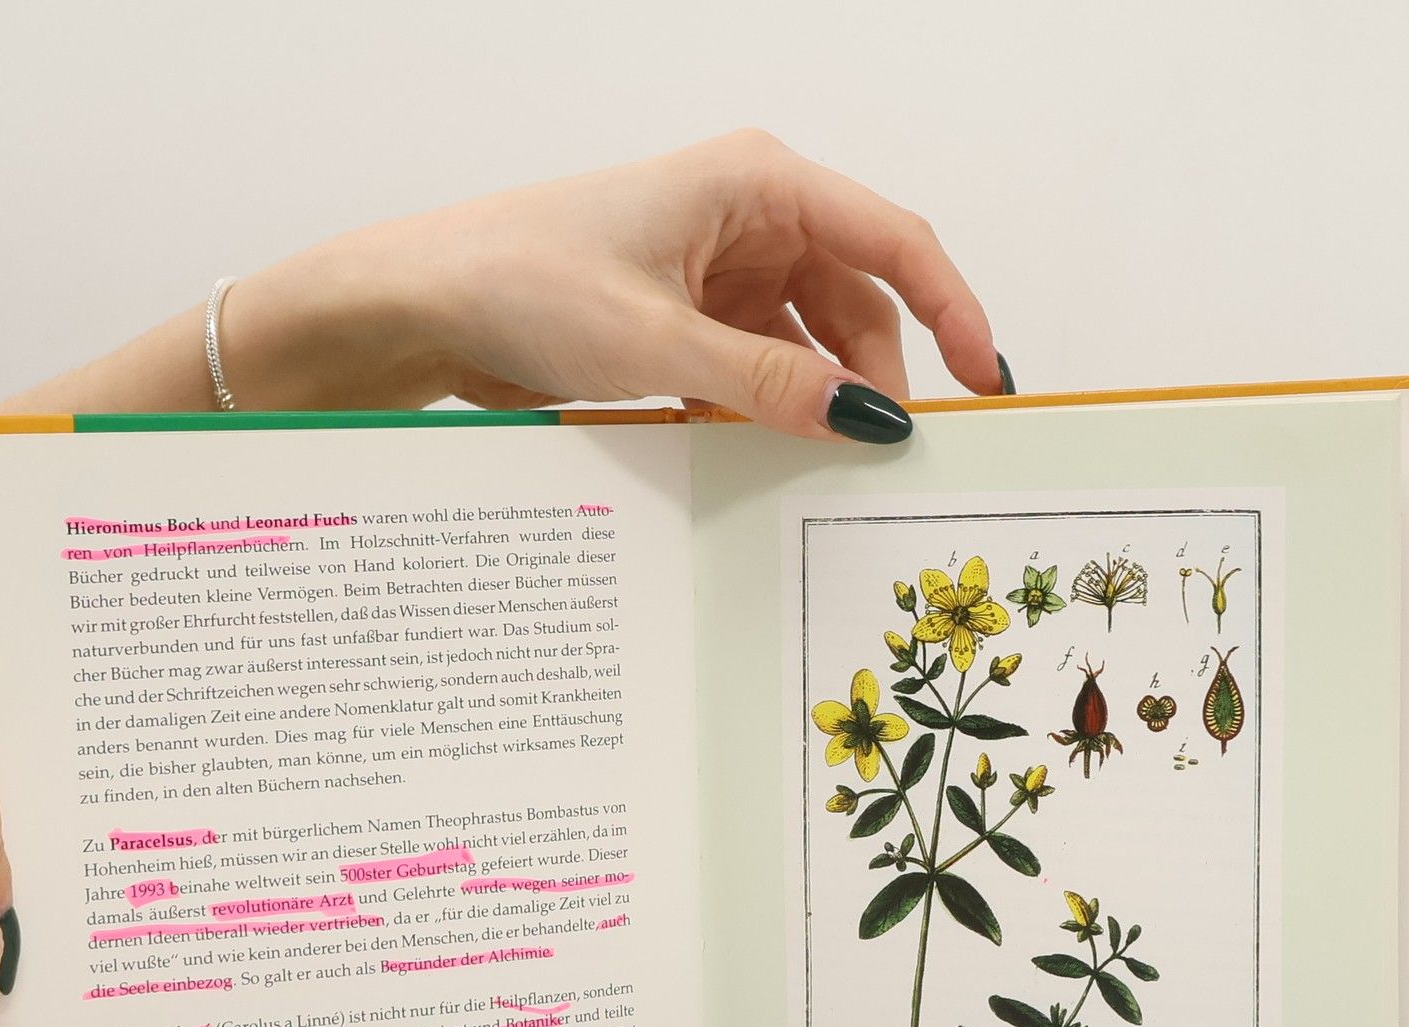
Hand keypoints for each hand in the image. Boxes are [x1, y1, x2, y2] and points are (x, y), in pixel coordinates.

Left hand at [225, 129, 1004, 440]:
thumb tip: (872, 422)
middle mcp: (749, 216)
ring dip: (811, 403)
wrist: (424, 305)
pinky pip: (759, 367)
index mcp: (758, 182)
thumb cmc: (523, 283)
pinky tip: (755, 451)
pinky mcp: (687, 315)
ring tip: (806, 463)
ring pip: (808, 345)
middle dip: (870, 381)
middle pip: (857, 306)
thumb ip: (773, 384)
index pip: (894, 243)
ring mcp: (718, 268)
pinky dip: (764, 409)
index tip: (984, 387)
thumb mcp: (660, 342)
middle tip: (877, 461)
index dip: (953, 313)